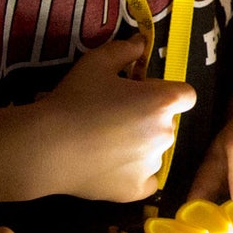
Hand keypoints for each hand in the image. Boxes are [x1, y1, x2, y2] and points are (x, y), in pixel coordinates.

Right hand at [39, 36, 195, 203]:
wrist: (47, 147)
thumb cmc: (75, 100)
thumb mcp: (97, 62)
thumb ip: (125, 50)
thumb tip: (141, 42)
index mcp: (162, 102)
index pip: (186, 95)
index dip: (166, 93)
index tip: (142, 94)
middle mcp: (165, 134)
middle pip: (166, 123)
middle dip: (148, 118)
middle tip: (114, 116)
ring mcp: (153, 165)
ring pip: (155, 151)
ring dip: (140, 146)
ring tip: (105, 142)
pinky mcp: (137, 190)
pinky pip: (147, 179)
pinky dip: (135, 174)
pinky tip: (112, 166)